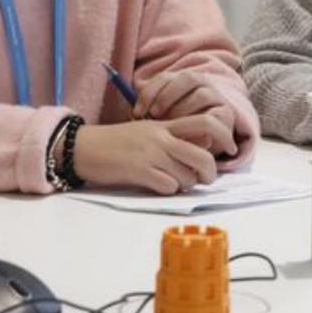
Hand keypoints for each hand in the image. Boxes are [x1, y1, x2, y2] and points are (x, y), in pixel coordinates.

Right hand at [72, 117, 233, 194]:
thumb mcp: (147, 131)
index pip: (205, 123)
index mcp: (165, 125)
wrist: (82, 146)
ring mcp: (151, 154)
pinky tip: (157, 185)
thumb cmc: (115, 142)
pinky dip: (168, 189)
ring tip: (173, 181)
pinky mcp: (139, 171)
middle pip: (203, 156)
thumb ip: (171, 137)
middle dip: (209, 173)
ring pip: (187, 176)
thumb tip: (200, 150)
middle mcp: (161, 138)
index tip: (229, 148)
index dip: (224, 136)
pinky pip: (168, 186)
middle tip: (204, 179)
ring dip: (185, 184)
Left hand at [132, 70, 237, 150]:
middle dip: (167, 97)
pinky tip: (188, 137)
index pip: (166, 77)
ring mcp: (217, 98)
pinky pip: (215, 115)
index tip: (137, 112)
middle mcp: (203, 84)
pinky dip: (201, 125)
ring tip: (171, 127)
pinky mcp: (226, 115)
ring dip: (184, 110)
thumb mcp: (161, 121)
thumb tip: (132, 113)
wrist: (201, 149)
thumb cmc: (175, 134)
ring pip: (202, 95)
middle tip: (154, 116)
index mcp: (184, 81)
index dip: (150, 92)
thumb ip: (149, 113)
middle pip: (187, 78)